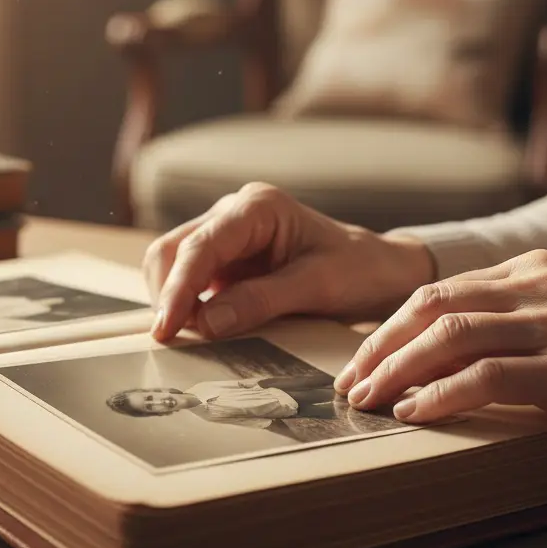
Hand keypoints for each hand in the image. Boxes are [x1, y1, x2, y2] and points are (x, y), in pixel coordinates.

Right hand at [143, 183, 434, 340]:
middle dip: (167, 294)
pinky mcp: (225, 261)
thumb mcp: (317, 286)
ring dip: (172, 300)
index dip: (178, 289)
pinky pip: (189, 280)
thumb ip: (260, 300)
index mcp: (257, 207)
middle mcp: (233, 213)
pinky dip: (185, 305)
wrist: (379, 270)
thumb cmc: (357, 268)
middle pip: (173, 250)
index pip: (200, 247)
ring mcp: (225, 236)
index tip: (167, 329)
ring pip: (172, 263)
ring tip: (186, 337)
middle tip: (172, 340)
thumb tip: (206, 323)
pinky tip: (197, 329)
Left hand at [336, 249, 546, 463]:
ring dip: (399, 371)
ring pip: (453, 337)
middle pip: (433, 307)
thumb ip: (495, 331)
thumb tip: (418, 361)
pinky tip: (414, 413)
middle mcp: (539, 285)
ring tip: (368, 401)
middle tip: (349, 384)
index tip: (357, 362)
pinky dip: (442, 395)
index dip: (388, 329)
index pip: (436, 292)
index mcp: (528, 271)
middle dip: (380, 347)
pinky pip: (489, 376)